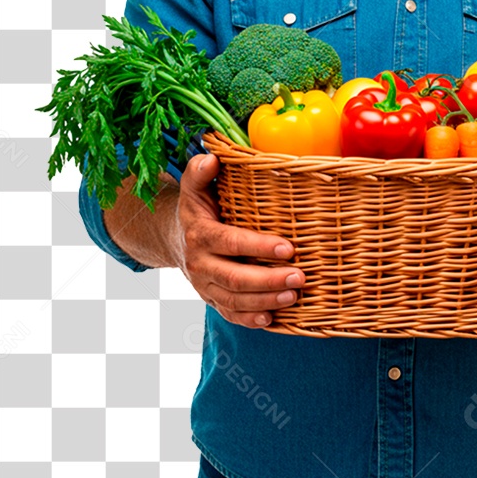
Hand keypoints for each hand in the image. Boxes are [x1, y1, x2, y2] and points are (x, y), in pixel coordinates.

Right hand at [174, 153, 304, 328]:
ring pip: (234, 300)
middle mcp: (200, 264)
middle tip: (300, 277)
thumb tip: (212, 157)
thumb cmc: (197, 209)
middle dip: (269, 280)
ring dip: (266, 301)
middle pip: (235, 278)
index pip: (230, 242)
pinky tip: (272, 319)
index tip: (288, 247)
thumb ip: (200, 171)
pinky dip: (250, 320)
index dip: (258, 246)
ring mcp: (205, 286)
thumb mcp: (194, 187)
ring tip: (294, 296)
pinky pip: (230, 315)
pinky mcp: (212, 300)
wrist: (176, 239)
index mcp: (200, 235)